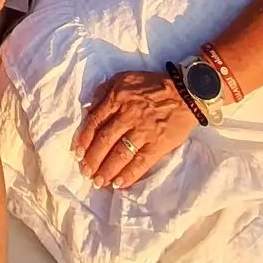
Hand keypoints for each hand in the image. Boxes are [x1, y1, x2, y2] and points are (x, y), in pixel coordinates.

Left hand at [74, 68, 196, 188]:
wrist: (185, 92)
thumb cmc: (152, 85)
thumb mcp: (124, 78)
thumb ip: (104, 90)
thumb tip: (88, 109)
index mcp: (117, 98)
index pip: (95, 121)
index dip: (84, 139)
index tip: (77, 153)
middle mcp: (127, 115)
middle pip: (104, 140)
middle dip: (93, 159)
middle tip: (85, 172)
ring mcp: (143, 131)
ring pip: (119, 154)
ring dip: (107, 170)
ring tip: (99, 182)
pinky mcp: (158, 144)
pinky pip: (140, 162)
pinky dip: (129, 175)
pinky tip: (119, 184)